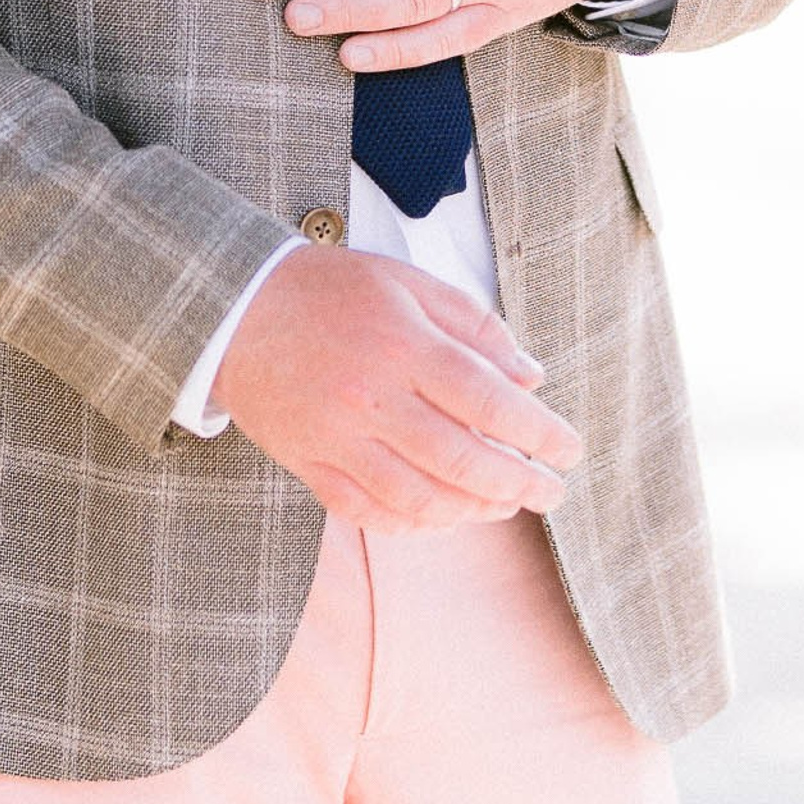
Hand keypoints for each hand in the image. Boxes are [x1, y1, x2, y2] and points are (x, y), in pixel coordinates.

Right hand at [213, 242, 583, 531]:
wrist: (232, 309)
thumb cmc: (329, 289)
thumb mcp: (408, 281)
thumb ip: (474, 325)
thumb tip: (530, 376)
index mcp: (403, 345)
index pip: (488, 400)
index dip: (538, 432)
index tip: (570, 450)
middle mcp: (373, 398)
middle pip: (461, 458)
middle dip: (519, 482)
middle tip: (553, 493)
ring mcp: (338, 438)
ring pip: (419, 495)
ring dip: (473, 508)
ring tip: (507, 505)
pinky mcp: (310, 464)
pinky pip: (368, 511)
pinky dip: (414, 522)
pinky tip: (445, 516)